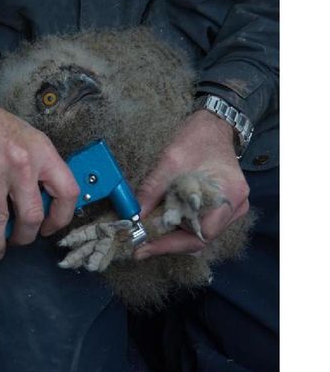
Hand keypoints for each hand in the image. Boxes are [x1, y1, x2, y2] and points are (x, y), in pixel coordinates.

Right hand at [0, 91, 79, 259]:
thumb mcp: (29, 137)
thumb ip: (40, 168)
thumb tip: (44, 203)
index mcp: (41, 152)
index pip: (66, 193)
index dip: (61, 218)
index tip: (50, 227)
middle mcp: (19, 165)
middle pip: (31, 217)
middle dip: (24, 238)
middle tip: (19, 240)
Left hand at [133, 109, 250, 259]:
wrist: (214, 125)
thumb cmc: (197, 138)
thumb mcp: (170, 159)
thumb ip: (153, 188)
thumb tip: (134, 214)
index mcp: (229, 194)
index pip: (202, 233)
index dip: (171, 243)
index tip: (145, 245)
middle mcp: (236, 207)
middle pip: (201, 238)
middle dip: (170, 243)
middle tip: (142, 246)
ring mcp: (232, 209)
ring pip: (201, 234)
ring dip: (175, 237)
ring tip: (148, 237)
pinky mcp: (223, 207)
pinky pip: (202, 224)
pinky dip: (182, 227)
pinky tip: (163, 225)